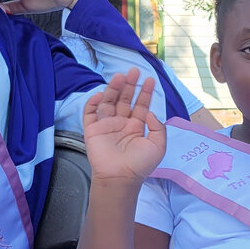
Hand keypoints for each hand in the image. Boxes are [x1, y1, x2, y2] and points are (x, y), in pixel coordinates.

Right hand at [83, 69, 166, 183]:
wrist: (121, 177)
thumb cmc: (140, 164)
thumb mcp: (158, 146)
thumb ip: (158, 127)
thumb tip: (150, 112)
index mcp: (137, 127)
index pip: (140, 105)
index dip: (145, 92)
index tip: (150, 79)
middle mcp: (121, 123)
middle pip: (124, 99)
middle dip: (129, 85)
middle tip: (134, 71)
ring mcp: (107, 125)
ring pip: (109, 102)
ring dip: (113, 88)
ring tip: (120, 76)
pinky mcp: (92, 130)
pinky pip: (90, 113)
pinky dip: (93, 103)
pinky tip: (101, 94)